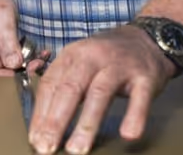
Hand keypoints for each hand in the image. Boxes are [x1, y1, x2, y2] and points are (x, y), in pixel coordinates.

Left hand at [28, 25, 174, 154]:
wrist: (146, 38)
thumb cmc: (107, 58)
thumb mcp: (79, 62)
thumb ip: (62, 85)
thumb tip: (41, 123)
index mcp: (73, 54)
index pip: (51, 84)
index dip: (41, 113)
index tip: (35, 138)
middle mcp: (93, 57)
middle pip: (71, 89)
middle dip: (57, 121)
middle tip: (47, 146)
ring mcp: (120, 65)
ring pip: (100, 93)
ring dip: (87, 123)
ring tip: (77, 148)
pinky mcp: (145, 76)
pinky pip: (139, 97)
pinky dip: (134, 115)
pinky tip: (127, 134)